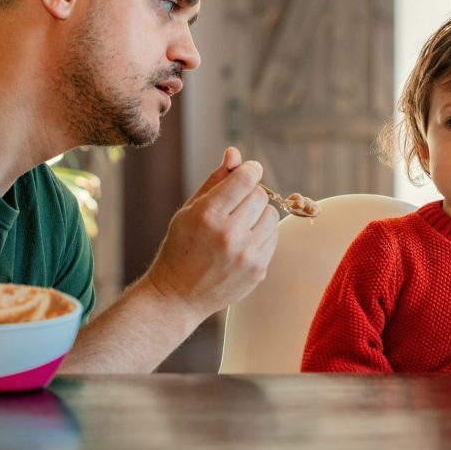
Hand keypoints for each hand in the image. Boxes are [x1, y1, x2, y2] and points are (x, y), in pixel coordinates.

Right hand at [145, 147, 278, 320]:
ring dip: (258, 214)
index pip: (246, 179)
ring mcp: (246, 255)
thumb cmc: (181, 247)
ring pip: (271, 215)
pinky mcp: (258, 270)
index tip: (248, 171)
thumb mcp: (189, 210)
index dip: (250, 170)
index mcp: (208, 215)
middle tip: (235, 204)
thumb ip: (215, 180)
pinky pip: (273, 237)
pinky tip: (242, 243)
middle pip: (260, 195)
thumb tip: (235, 153)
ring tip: (238, 225)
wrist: (178, 296)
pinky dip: (261, 234)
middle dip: (250, 194)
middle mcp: (229, 235)